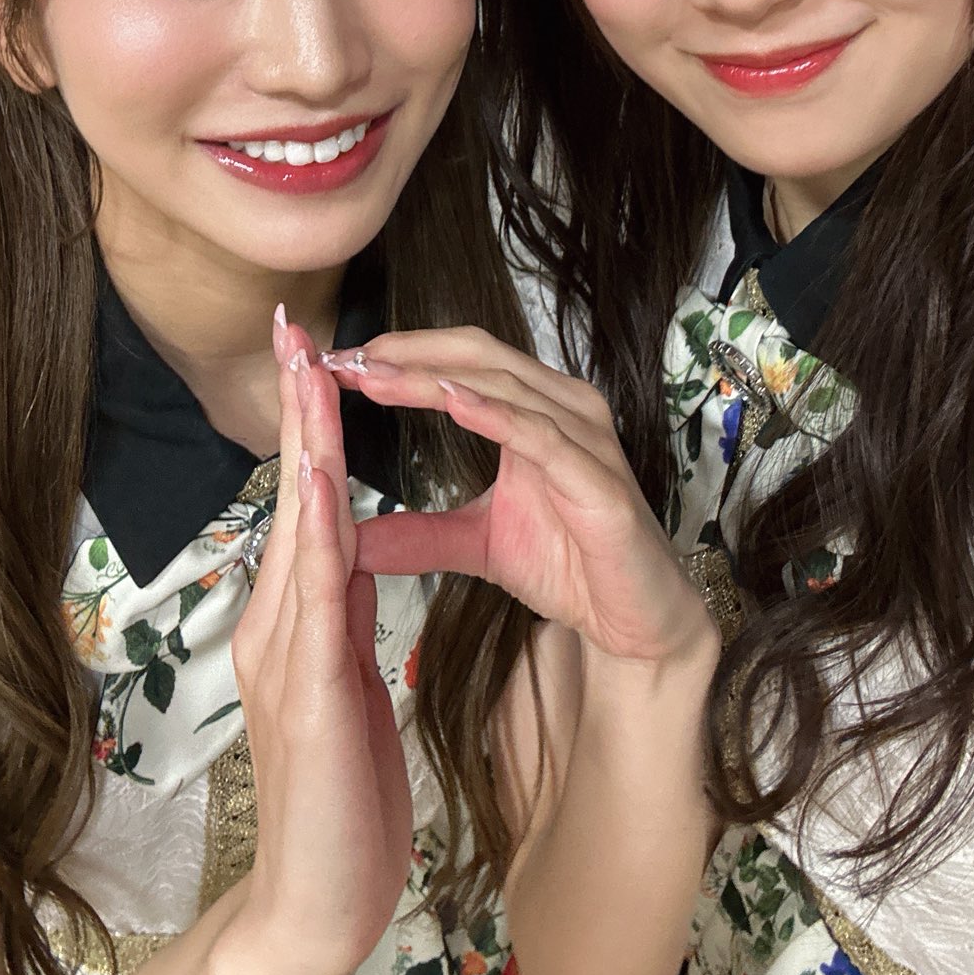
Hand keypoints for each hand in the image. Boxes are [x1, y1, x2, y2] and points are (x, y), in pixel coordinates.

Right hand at [229, 316, 412, 974]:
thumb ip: (338, 623)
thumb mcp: (344, 691)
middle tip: (297, 329)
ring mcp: (284, 658)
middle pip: (293, 500)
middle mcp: (275, 627)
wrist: (313, 907)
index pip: (307, 508)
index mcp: (291, 624)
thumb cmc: (338, 804)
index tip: (315, 358)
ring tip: (311, 376)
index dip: (311, 431)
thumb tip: (345, 560)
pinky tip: (330, 489)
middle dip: (299, 413)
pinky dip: (322, 535)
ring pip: (299, 533)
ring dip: (306, 451)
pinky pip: (317, 599)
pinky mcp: (310, 694)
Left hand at [322, 328, 714, 671]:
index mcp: (534, 411)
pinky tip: (453, 403)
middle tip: (345, 359)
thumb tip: (351, 540)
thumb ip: (419, 535)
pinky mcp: (599, 479)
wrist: (635, 621)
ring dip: (434, 377)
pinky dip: (496, 415)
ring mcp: (586, 438)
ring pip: (503, 386)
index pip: (459, 362)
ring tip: (377, 374)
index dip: (400, 355)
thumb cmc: (571, 566)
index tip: (338, 361)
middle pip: (477, 356)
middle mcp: (564, 409)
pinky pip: (542, 436)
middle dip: (407, 353)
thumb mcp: (476, 545)